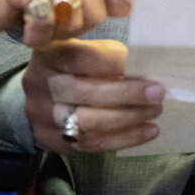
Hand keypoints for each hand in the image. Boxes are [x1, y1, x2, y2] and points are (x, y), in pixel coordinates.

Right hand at [0, 0, 136, 46]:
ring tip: (39, 23)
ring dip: (55, 32)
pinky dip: (37, 34)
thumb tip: (136, 2)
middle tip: (55, 22)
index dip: (139, 2)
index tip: (152, 22)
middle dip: (78, 27)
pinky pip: (46, 21)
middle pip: (97, 8)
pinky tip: (28, 28)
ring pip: (72, 16)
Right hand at [23, 39, 162, 152]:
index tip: (143, 69)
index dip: (114, 63)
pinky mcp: (54, 139)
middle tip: (157, 93)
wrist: (37, 100)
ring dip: (128, 119)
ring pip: (89, 122)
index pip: (81, 58)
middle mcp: (41, 84)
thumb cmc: (70, 70)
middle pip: (85, 92)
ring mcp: (45, 115)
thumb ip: (106, 57)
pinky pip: (92, 143)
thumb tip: (143, 71)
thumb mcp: (82, 51)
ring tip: (154, 113)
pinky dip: (123, 138)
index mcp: (49, 55)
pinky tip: (147, 132)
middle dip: (126, 94)